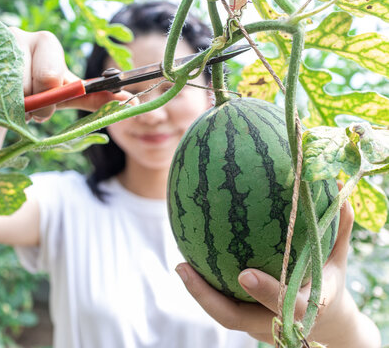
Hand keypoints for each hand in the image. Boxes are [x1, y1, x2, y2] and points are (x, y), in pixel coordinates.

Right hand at [0, 28, 132, 122]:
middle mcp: (15, 35)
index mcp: (46, 42)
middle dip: (26, 111)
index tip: (46, 109)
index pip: (49, 76)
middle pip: (22, 87)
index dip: (48, 102)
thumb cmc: (42, 93)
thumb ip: (95, 97)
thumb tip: (131, 101)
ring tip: (8, 106)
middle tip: (26, 111)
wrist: (6, 98)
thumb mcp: (68, 96)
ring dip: (4, 113)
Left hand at [176, 199, 380, 346]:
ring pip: (222, 315)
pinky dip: (204, 289)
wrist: (329, 328)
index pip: (286, 305)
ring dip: (199, 293)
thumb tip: (338, 191)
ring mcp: (256, 326)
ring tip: (180, 265)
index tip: (245, 273)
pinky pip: (221, 306)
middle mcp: (276, 323)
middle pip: (236, 318)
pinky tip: (189, 263)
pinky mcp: (245, 322)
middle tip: (183, 268)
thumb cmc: (330, 285)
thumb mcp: (338, 260)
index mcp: (306, 308)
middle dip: (207, 297)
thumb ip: (339, 230)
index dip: (266, 291)